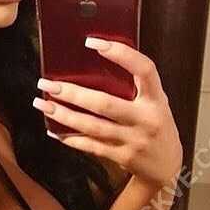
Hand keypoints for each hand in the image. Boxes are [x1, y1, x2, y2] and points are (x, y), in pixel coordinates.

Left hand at [33, 38, 182, 187]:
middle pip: (104, 104)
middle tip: (47, 83)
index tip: (92, 43)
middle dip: (72, 94)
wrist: (167, 166)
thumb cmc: (157, 125)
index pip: (144, 70)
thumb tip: (96, 62)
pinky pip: (91, 146)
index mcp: (156, 99)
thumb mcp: (156, 102)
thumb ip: (135, 86)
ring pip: (92, 126)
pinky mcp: (121, 156)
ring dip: (63, 115)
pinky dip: (70, 137)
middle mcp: (145, 119)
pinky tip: (53, 129)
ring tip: (41, 103)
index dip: (121, 54)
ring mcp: (133, 140)